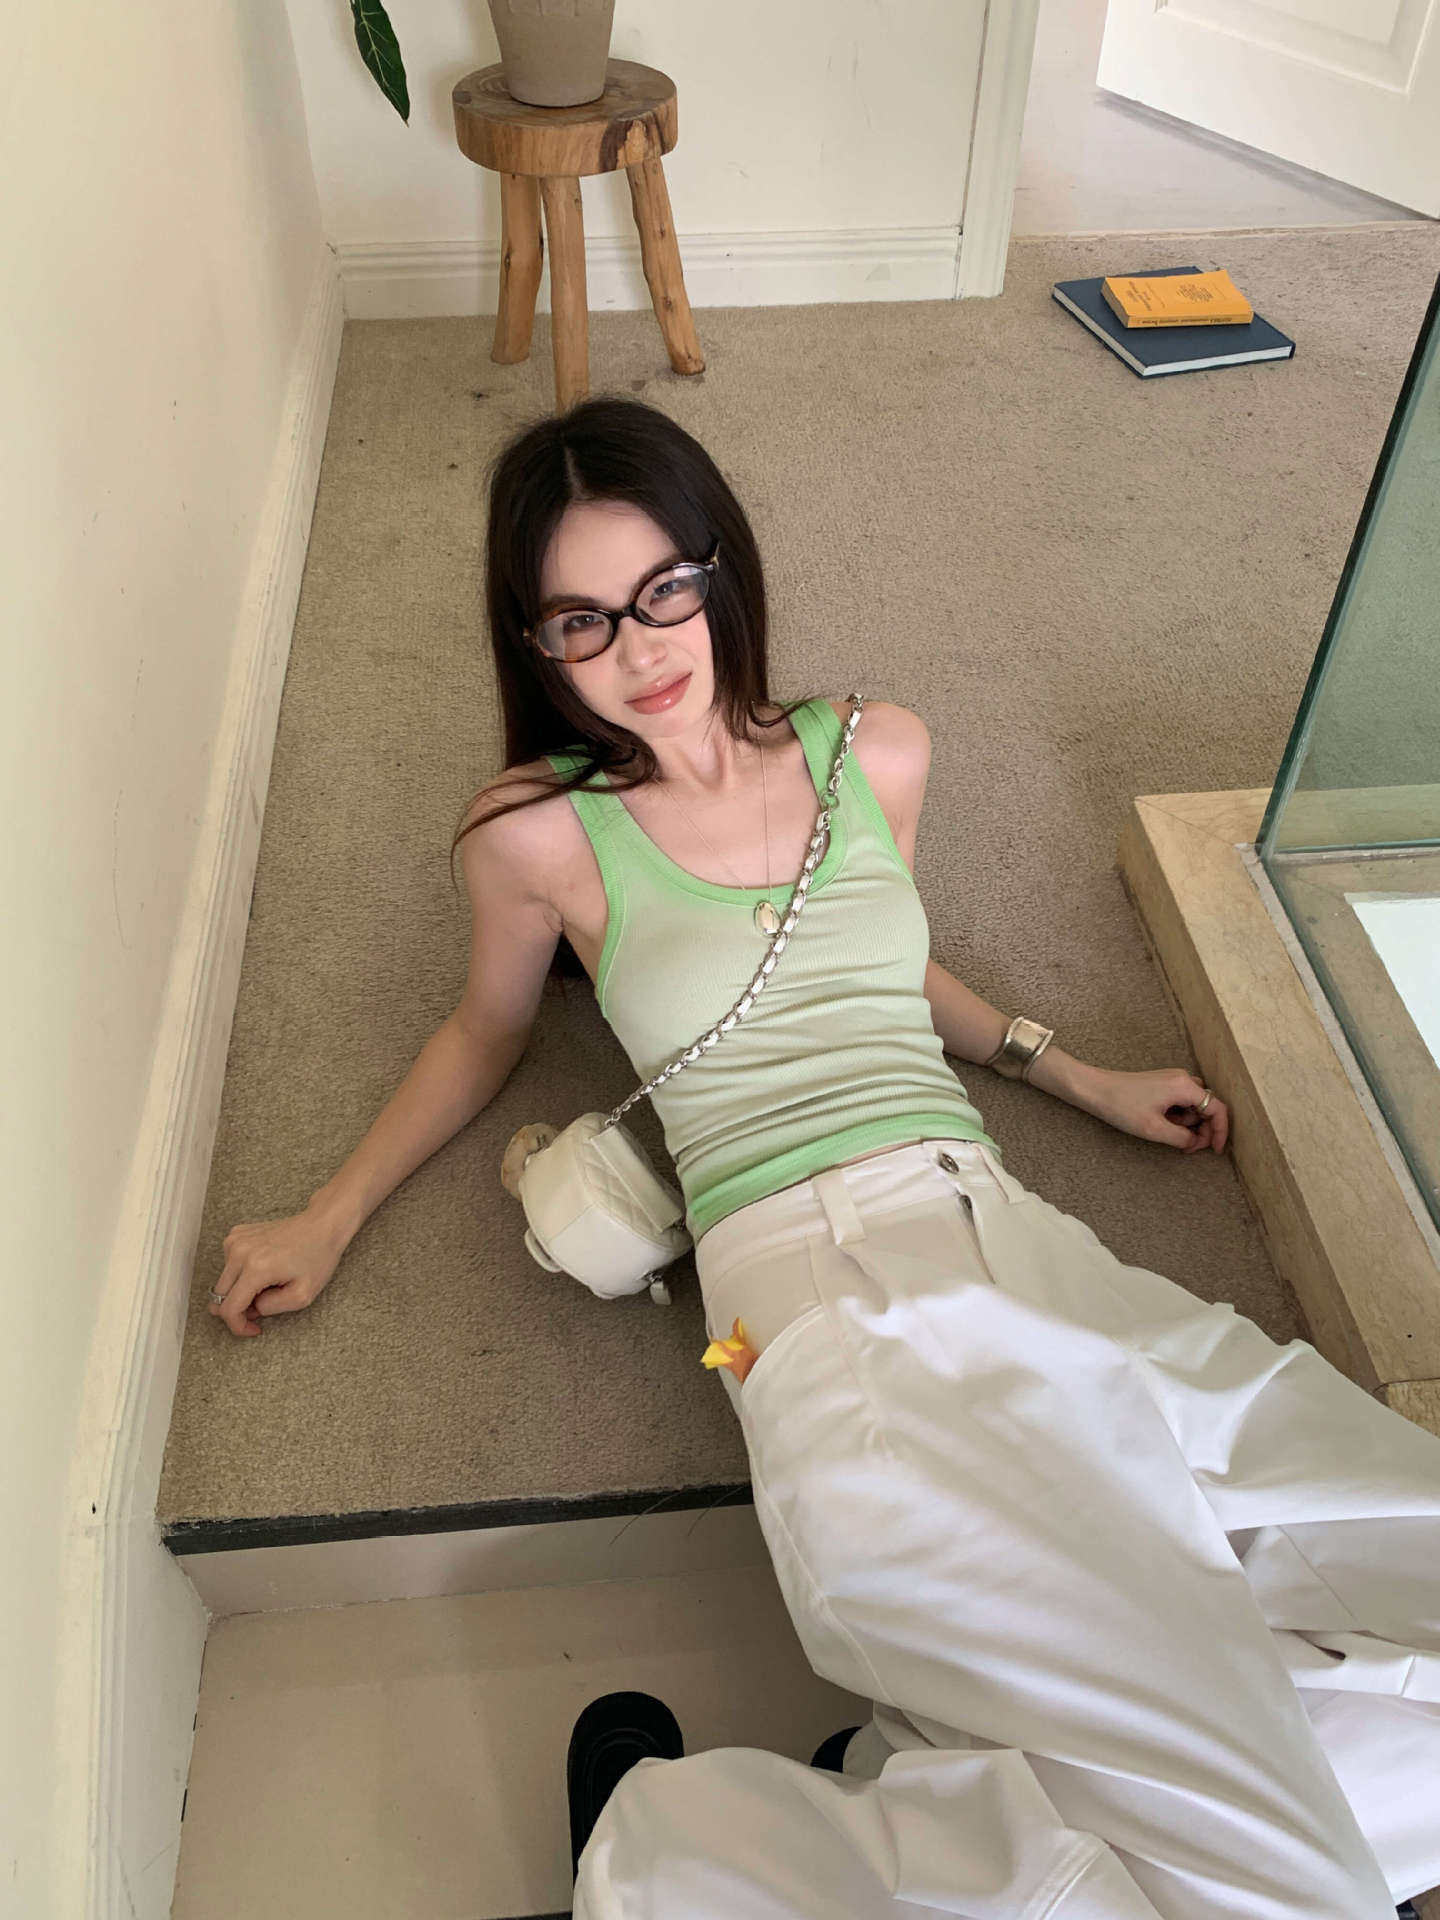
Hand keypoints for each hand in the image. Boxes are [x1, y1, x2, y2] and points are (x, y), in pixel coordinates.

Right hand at [207, 1205, 348, 1337]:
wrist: (321, 1226)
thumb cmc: (317, 1258)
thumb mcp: (302, 1296)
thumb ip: (271, 1309)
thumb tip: (251, 1307)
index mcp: (256, 1268)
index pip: (229, 1309)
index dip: (238, 1326)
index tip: (252, 1329)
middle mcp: (240, 1252)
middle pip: (220, 1296)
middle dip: (239, 1309)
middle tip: (264, 1306)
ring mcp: (235, 1240)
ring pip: (223, 1281)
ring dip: (240, 1290)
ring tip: (268, 1283)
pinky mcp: (236, 1234)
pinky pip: (228, 1265)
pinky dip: (241, 1273)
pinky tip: (263, 1267)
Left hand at [1085, 1068, 1228, 1154]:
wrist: (1094, 1089)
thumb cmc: (1121, 1105)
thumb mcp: (1155, 1129)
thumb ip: (1182, 1138)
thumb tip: (1196, 1142)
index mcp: (1184, 1086)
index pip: (1217, 1109)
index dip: (1221, 1131)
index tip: (1216, 1150)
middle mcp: (1182, 1079)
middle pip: (1207, 1107)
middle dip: (1202, 1129)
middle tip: (1188, 1147)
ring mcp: (1172, 1079)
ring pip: (1193, 1106)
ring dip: (1187, 1123)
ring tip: (1165, 1131)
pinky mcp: (1162, 1084)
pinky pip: (1180, 1102)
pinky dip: (1177, 1116)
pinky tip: (1160, 1122)